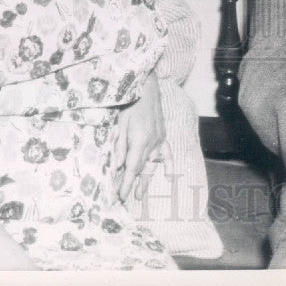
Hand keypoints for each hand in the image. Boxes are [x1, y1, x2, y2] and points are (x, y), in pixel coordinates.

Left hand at [114, 72, 164, 202]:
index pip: (131, 168)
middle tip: (126, 199)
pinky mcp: (162, 134)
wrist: (146, 87)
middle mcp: (152, 143)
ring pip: (152, 163)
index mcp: (139, 141)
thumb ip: (119, 147)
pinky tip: (169, 175)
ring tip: (140, 193)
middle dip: (133, 185)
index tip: (120, 196)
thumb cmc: (129, 103)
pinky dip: (168, 164)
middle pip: (141, 168)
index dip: (125, 184)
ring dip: (146, 179)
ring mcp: (159, 139)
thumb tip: (116, 167)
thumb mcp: (119, 124)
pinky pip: (167, 152)